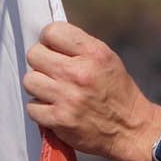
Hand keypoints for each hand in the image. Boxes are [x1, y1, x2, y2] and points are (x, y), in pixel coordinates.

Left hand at [24, 21, 160, 160]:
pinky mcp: (59, 120)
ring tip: (54, 91)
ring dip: (39, 86)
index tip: (54, 50)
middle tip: (53, 73)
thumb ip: (78, 48)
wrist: (131, 129)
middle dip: (42, 63)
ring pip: (29, 80)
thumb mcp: (107, 59)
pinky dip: (41, 109)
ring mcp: (68, 97)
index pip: (52, 31)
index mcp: (94, 53)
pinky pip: (32, 107)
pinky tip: (55, 109)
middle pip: (34, 55)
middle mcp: (79, 73)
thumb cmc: (117, 92)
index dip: (49, 41)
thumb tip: (46, 41)